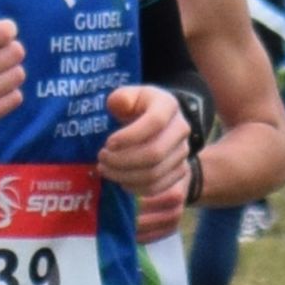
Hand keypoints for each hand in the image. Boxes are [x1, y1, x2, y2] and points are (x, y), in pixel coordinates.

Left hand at [96, 79, 189, 228]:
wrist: (157, 122)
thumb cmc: (137, 108)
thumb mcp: (128, 96)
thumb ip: (121, 98)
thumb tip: (120, 104)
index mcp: (169, 105)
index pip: (155, 122)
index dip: (130, 136)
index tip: (108, 143)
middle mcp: (181, 128)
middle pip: (154, 153)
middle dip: (122, 160)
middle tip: (101, 158)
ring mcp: (183, 152)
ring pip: (154, 173)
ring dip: (124, 175)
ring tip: (105, 169)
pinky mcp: (179, 171)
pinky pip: (157, 187)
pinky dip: (134, 187)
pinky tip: (119, 180)